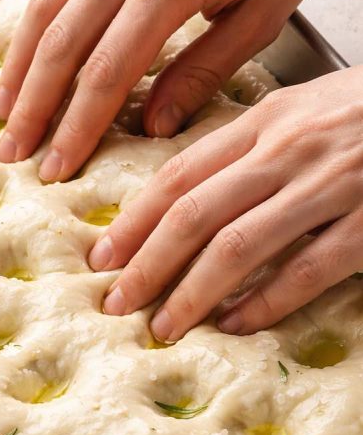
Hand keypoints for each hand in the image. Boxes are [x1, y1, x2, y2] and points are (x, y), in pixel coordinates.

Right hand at [0, 0, 358, 182]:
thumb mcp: (262, 17)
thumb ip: (201, 73)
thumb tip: (152, 126)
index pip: (106, 71)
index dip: (76, 127)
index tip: (57, 168)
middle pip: (61, 45)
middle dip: (33, 108)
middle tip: (13, 154)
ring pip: (44, 12)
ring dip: (18, 69)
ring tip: (4, 116)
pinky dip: (33, 30)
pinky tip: (24, 63)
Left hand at [88, 66, 362, 338]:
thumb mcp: (301, 109)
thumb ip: (244, 146)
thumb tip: (181, 193)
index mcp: (267, 121)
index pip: (180, 174)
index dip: (134, 219)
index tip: (103, 256)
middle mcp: (290, 151)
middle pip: (196, 214)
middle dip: (148, 264)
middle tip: (117, 302)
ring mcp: (331, 187)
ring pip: (240, 245)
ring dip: (193, 292)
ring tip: (164, 326)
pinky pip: (307, 268)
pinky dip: (265, 301)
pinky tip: (236, 323)